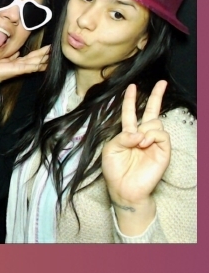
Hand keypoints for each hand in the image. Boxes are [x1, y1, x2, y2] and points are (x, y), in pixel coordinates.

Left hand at [0, 44, 50, 83]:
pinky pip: (31, 67)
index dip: (40, 53)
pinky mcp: (19, 69)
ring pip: (36, 62)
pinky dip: (38, 65)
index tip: (48, 48)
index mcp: (18, 62)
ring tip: (53, 54)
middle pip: (36, 58)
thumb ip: (11, 55)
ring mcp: (21, 68)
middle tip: (54, 48)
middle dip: (45, 54)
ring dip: (44, 58)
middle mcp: (21, 65)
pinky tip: (45, 64)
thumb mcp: (4, 57)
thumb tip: (17, 51)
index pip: (31, 57)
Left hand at [102, 82, 170, 230]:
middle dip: (157, 96)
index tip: (132, 86)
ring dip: (146, 129)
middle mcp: (142, 135)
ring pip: (155, 122)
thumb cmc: (115, 171)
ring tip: (139, 142)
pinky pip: (161, 134)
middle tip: (162, 83)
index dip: (131, 100)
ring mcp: (153, 142)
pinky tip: (145, 143)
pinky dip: (152, 135)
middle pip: (152, 111)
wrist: (124, 189)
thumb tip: (138, 134)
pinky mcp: (163, 151)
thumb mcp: (110, 149)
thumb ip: (121, 137)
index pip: (131, 113)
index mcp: (128, 133)